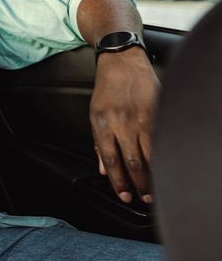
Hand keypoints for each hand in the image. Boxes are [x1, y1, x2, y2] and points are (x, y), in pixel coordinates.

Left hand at [90, 47, 158, 202]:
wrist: (122, 61)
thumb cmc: (107, 89)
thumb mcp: (95, 115)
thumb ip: (99, 143)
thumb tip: (102, 169)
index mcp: (103, 124)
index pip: (111, 160)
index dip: (118, 181)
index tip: (123, 195)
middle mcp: (122, 122)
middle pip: (132, 161)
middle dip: (139, 184)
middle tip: (143, 198)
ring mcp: (141, 117)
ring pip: (150, 153)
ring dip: (153, 175)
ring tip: (155, 189)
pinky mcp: (157, 111)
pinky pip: (162, 138)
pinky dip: (164, 156)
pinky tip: (166, 167)